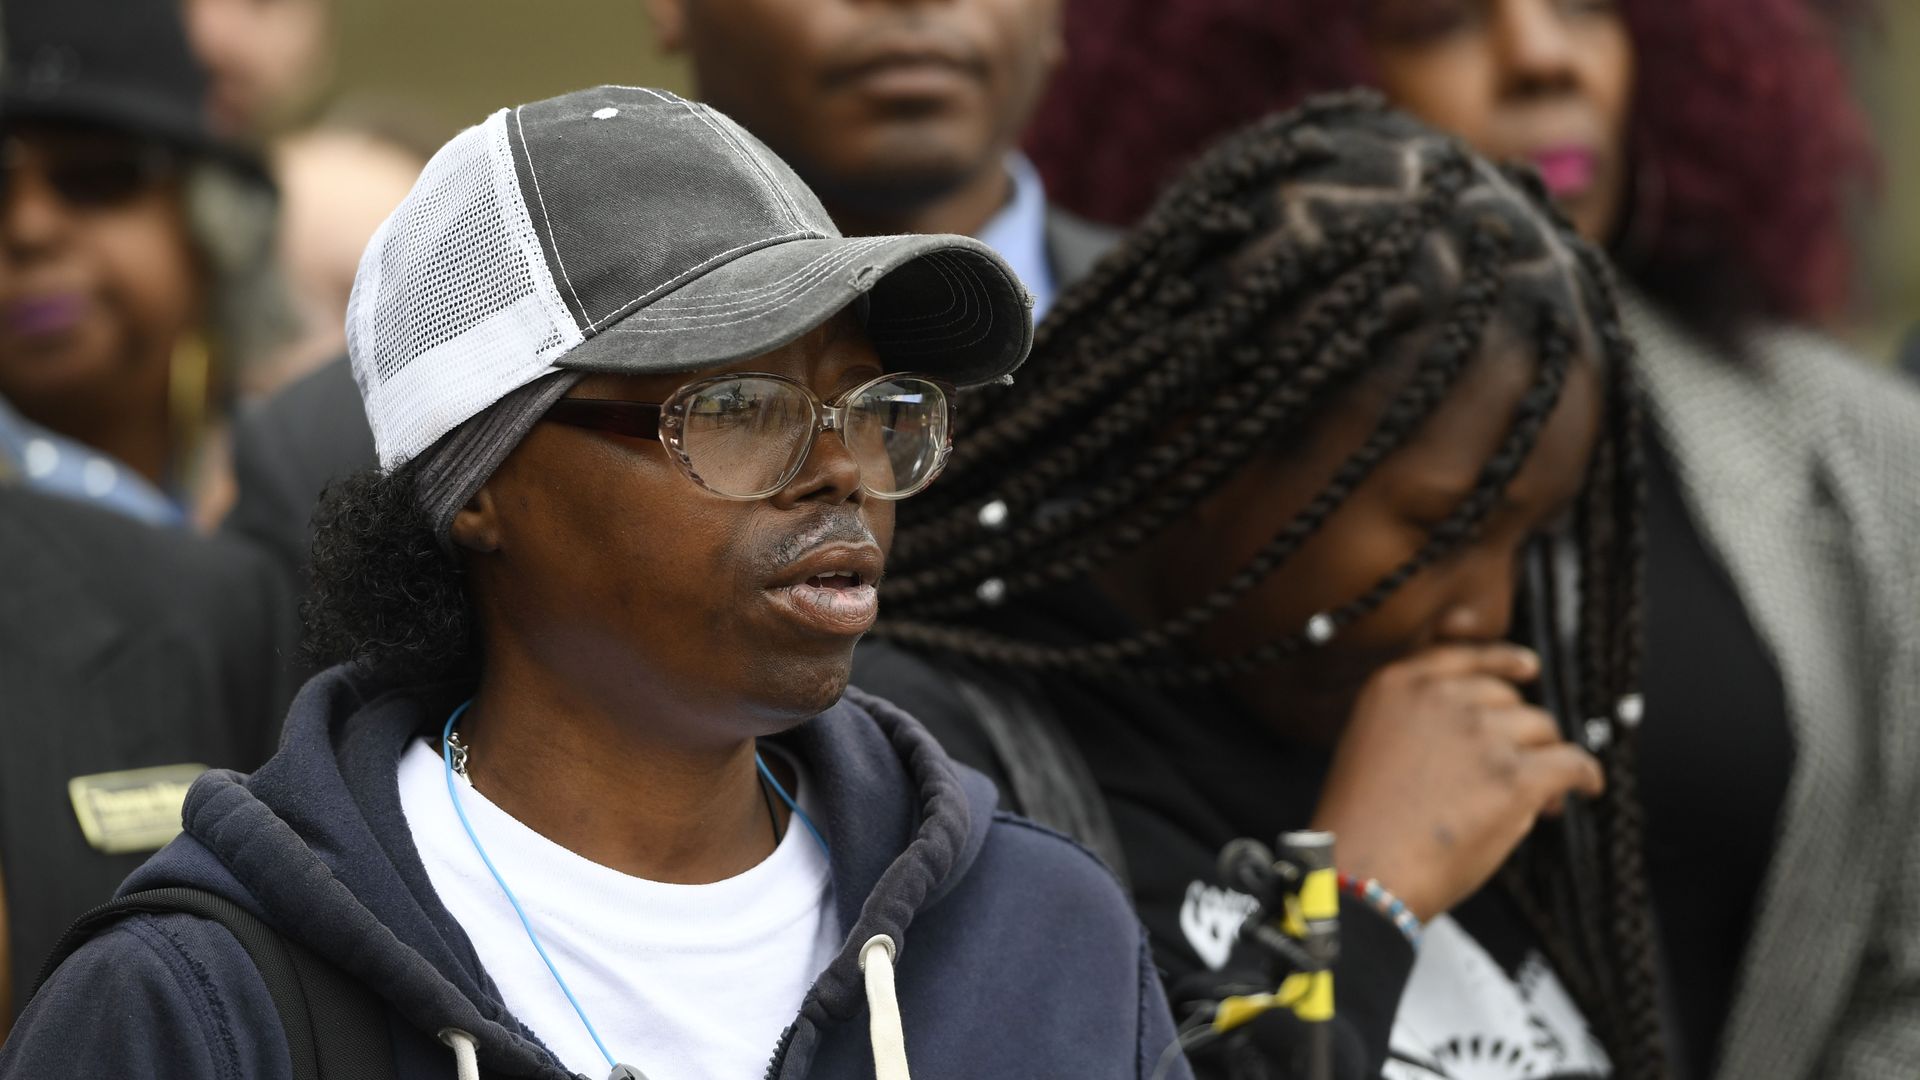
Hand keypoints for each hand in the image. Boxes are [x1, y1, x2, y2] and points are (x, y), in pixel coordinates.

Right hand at [1309, 644, 1603, 920]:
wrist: (1362, 870)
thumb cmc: (1362, 823)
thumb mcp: (1372, 743)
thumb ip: (1419, 720)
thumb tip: (1492, 731)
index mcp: (1396, 685)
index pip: (1464, 655)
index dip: (1502, 661)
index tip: (1528, 669)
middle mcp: (1439, 697)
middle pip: (1508, 697)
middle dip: (1517, 731)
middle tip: (1515, 768)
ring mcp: (1479, 733)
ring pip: (1541, 729)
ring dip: (1544, 757)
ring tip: (1538, 797)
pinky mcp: (1513, 775)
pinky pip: (1571, 762)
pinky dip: (1585, 775)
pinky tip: (1587, 787)